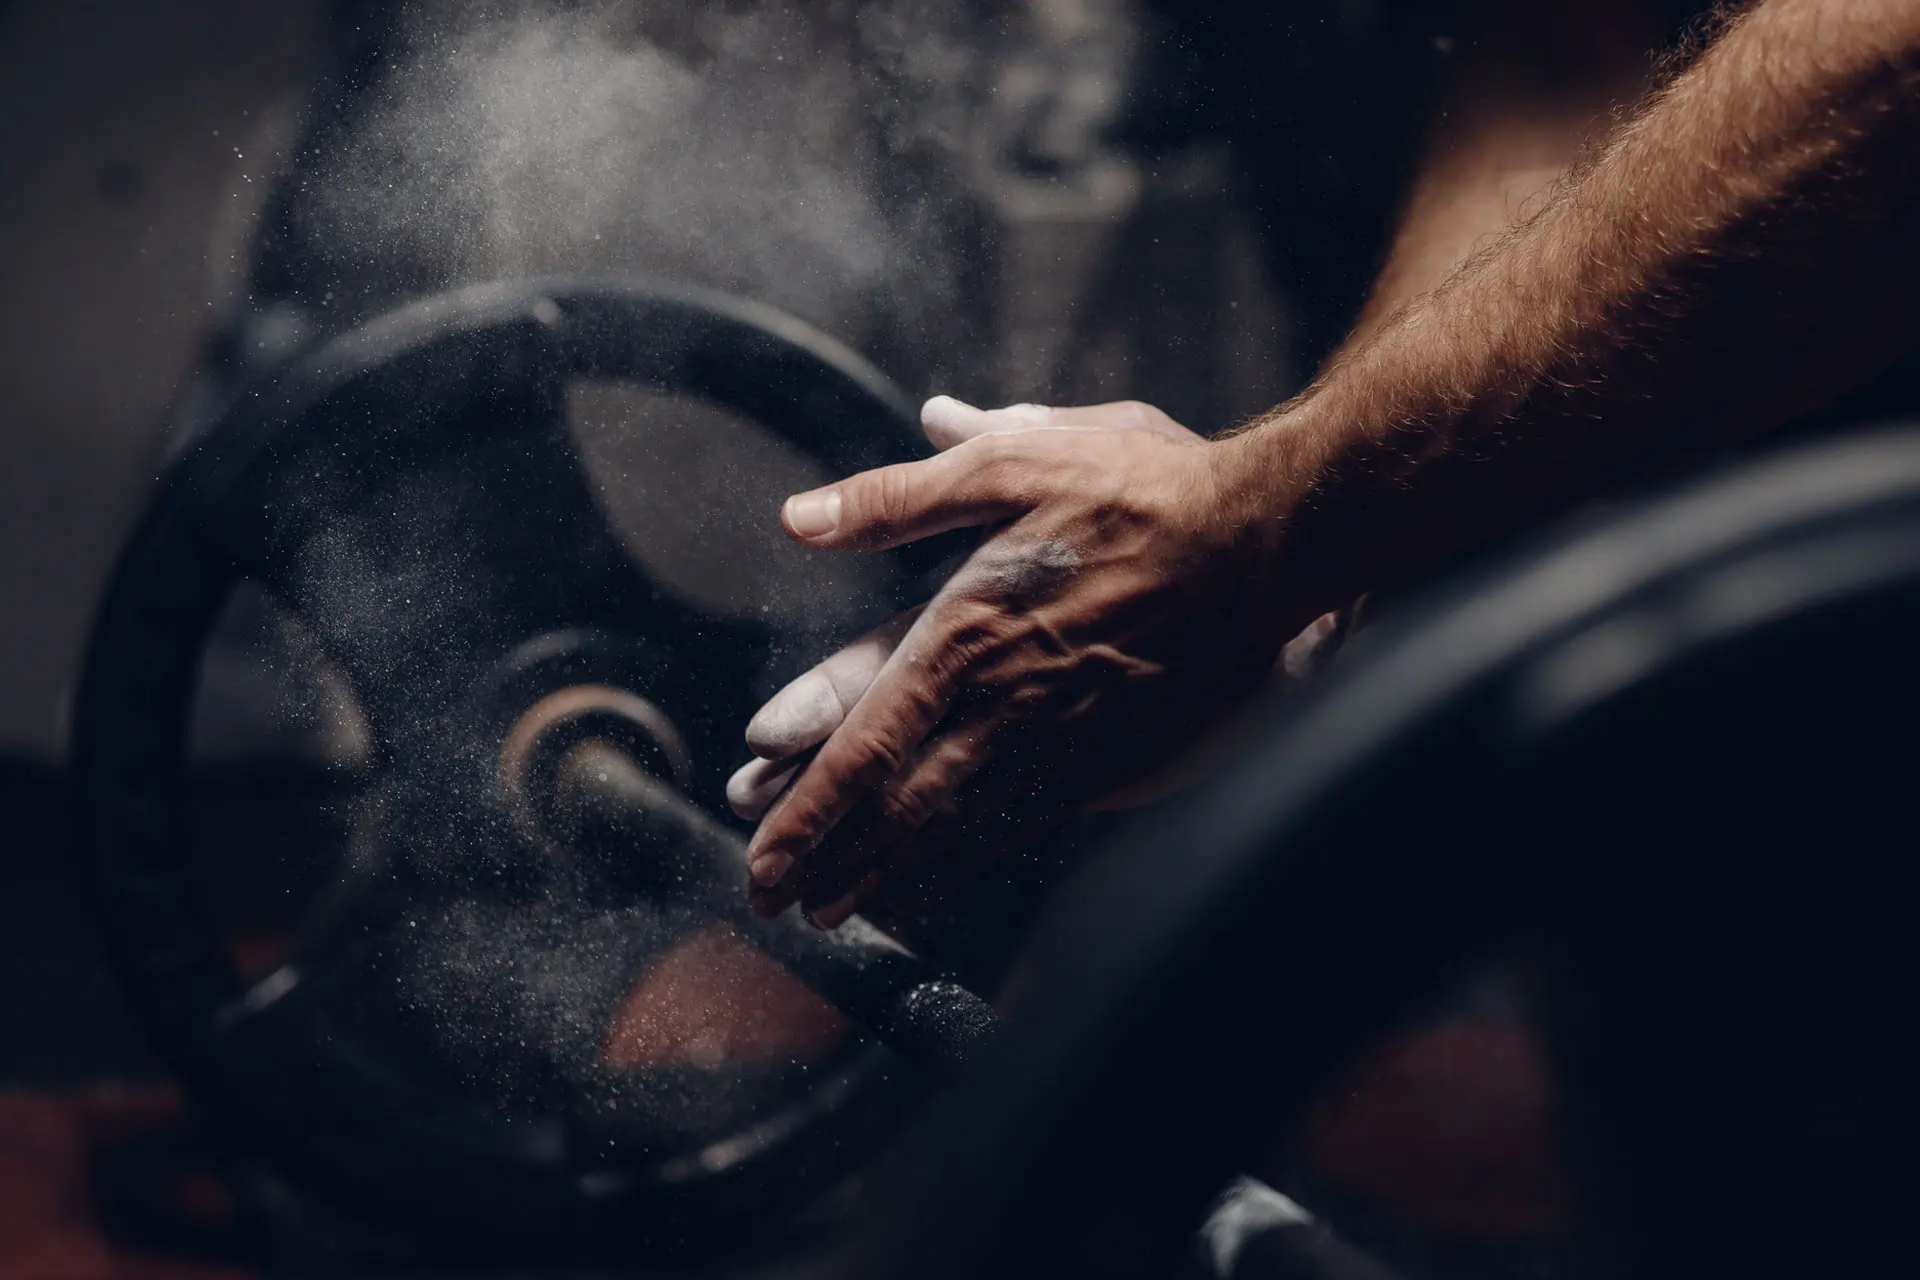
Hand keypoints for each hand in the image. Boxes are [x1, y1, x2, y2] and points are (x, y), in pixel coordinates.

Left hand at [728, 396, 1305, 926]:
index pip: (868, 740)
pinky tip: (932, 886)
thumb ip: (900, 497)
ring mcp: (1060, 742)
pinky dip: (964, 866)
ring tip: (831, 915)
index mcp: (969, 631)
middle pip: (898, 805)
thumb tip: (801, 519)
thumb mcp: (1016, 462)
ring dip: (884, 875)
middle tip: (769, 901)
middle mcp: (1006, 703)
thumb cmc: (1142, 494)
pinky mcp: (1107, 760)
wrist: (1264, 543)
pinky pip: (1019, 828)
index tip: (758, 848)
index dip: (807, 807)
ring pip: (954, 830)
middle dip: (828, 859)